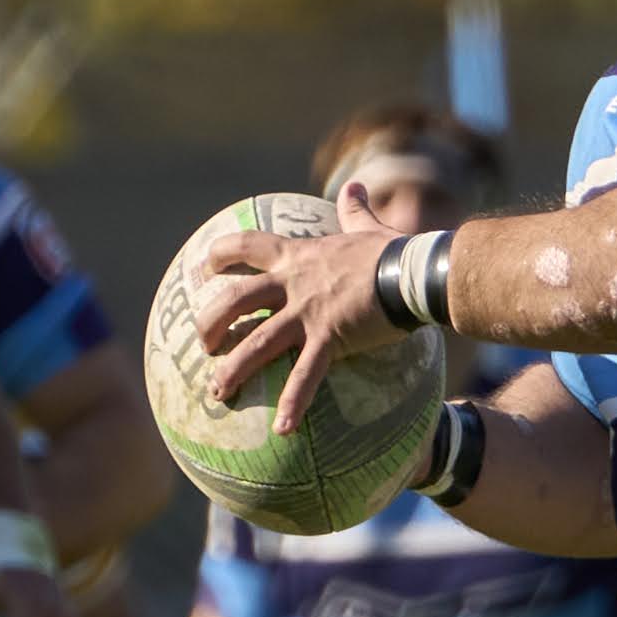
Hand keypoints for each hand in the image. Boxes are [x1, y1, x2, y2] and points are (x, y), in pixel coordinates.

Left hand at [193, 224, 405, 434]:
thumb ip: (355, 209)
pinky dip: (293, 403)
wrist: (414, 271)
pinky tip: (283, 431)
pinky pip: (305, 375)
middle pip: (236, 300)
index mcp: (300, 256)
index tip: (203, 266)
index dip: (221, 255)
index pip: (249, 246)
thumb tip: (355, 185)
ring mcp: (307, 312)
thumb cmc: (395, 251)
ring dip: (233, 370)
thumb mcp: (369, 226)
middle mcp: (293, 284)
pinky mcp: (329, 338)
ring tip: (217, 393)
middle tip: (201, 343)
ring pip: (257, 342)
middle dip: (211, 322)